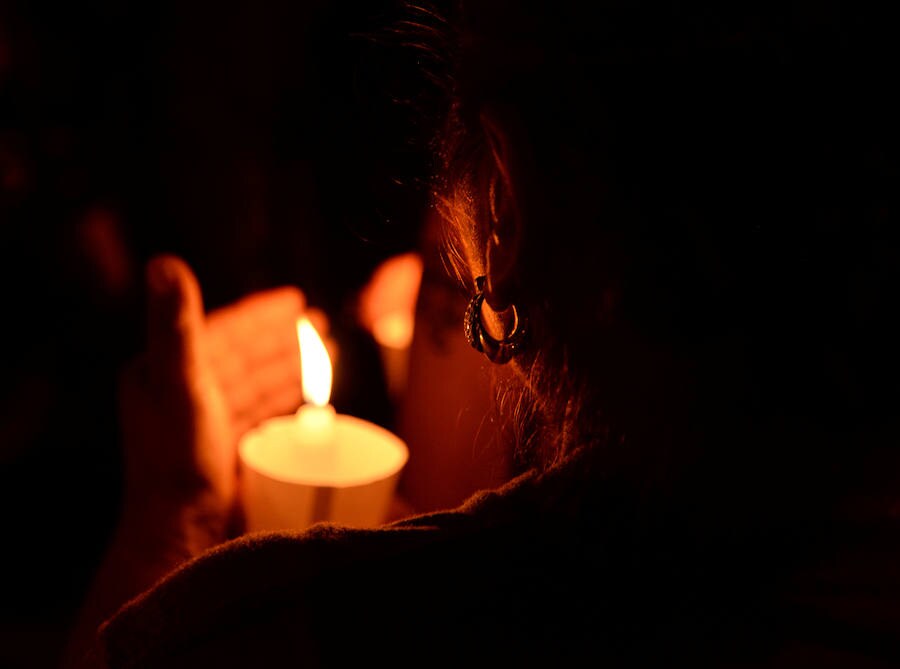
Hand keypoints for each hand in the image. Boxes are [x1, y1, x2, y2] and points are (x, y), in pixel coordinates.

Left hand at [118, 254, 304, 536]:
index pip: (221, 331)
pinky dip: (285, 401)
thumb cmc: (179, 456)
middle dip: (281, 338)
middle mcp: (181, 395)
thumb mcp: (180, 381)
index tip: (294, 299)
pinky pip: (261, 415)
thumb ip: (177, 323)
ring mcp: (205, 425)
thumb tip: (164, 261)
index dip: (258, 314)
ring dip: (289, 366)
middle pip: (243, 357)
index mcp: (163, 372)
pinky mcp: (223, 451)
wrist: (182, 528)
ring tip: (325, 352)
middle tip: (320, 323)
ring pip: (256, 385)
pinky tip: (307, 397)